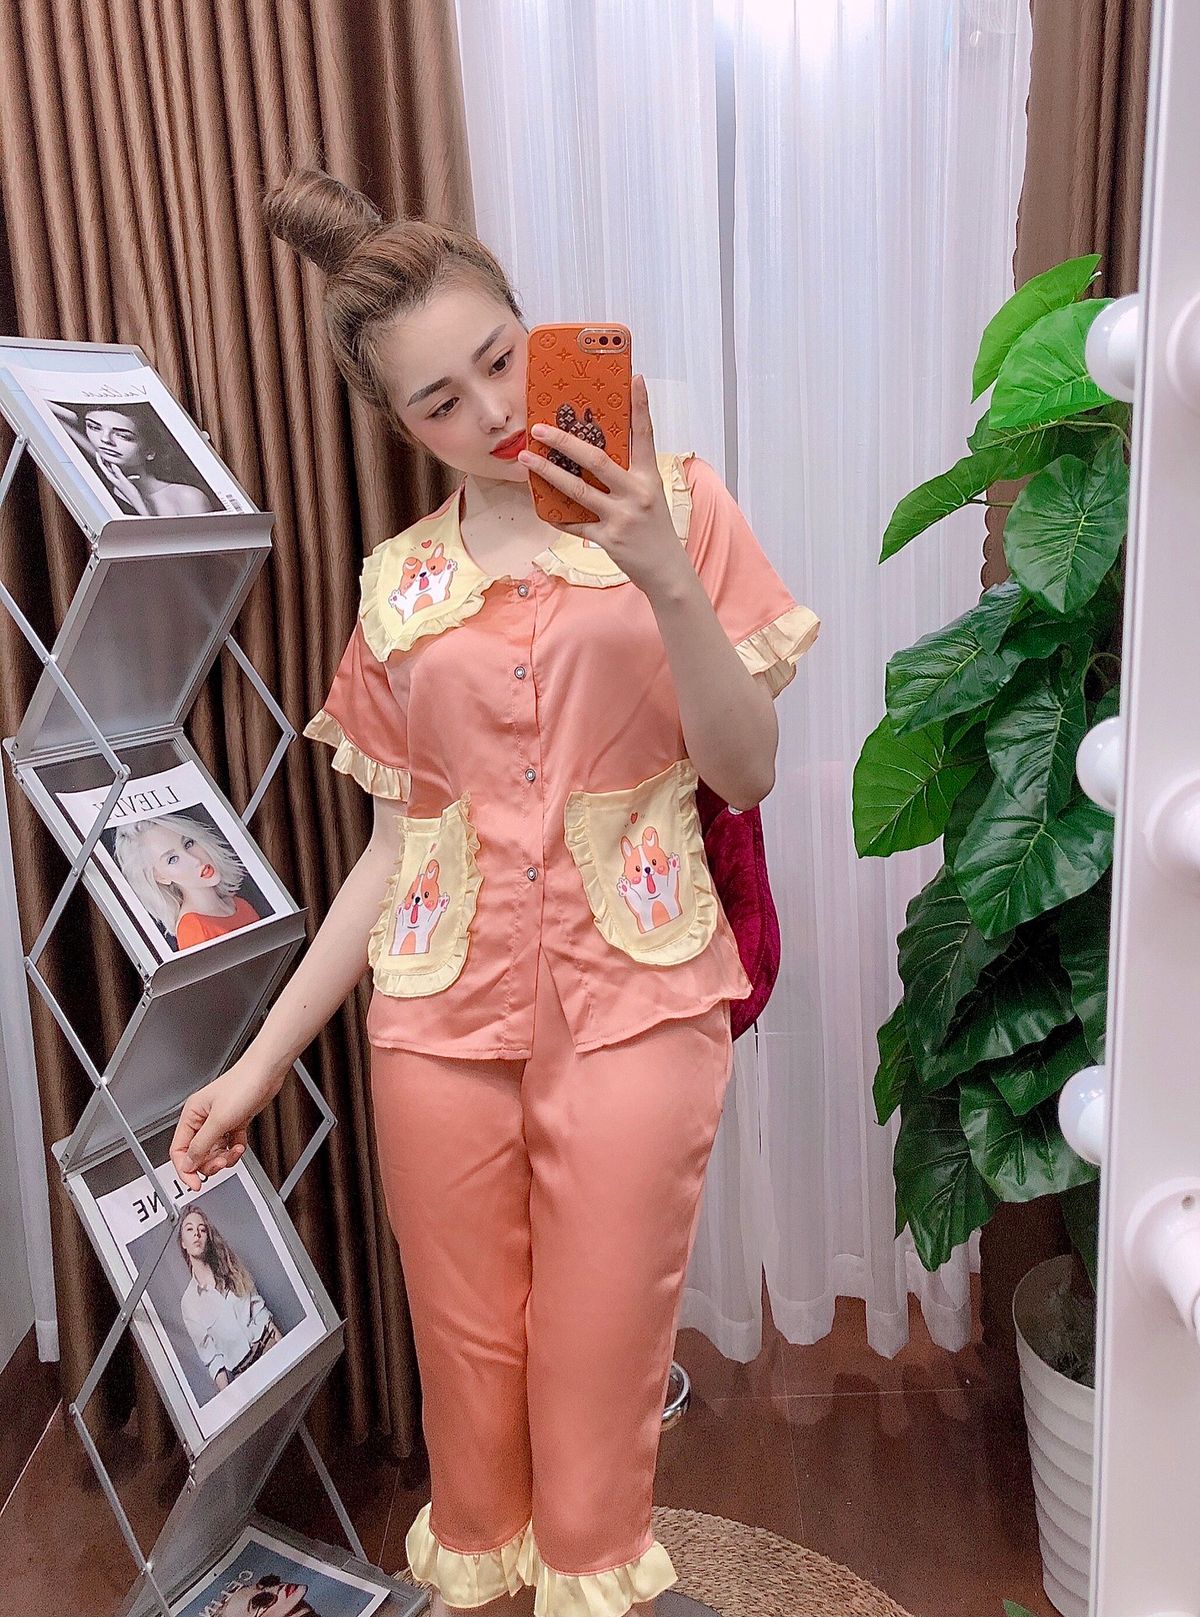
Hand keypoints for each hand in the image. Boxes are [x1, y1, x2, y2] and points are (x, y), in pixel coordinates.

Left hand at [95, 452, 150, 514]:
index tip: (98, 452)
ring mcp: (117, 479)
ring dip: (109, 462)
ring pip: (110, 469)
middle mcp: (113, 478)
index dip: (99, 459)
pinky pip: (116, 471)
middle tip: (102, 451)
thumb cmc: (130, 493)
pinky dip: (116, 466)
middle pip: (105, 467)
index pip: (102, 467)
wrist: (136, 499)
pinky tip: (119, 464)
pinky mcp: (121, 480)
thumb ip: (118, 472)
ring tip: (108, 456)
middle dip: (103, 459)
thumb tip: (112, 464)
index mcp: (111, 478)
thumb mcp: (124, 480)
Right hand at [169, 1054, 281, 1192]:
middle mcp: (202, 1119)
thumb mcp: (219, 1120)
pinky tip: (240, 1146)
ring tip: (234, 1152)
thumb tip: (188, 1164)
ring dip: (224, 1157)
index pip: (179, 1150)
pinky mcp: (234, 1122)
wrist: (266, 1073)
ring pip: (214, 1151)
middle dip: (209, 1163)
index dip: (185, 1169)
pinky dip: (234, 1150)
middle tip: (221, 1163)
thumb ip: (201, 1144)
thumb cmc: (243, 1084)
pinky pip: (228, 1145)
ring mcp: (219, 1121)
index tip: (194, 1183)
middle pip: (197, 1153)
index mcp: (191, 1115)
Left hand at [517, 373, 690, 598]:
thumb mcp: (650, 494)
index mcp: (649, 477)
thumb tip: (596, 449)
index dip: (640, 406)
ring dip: (548, 472)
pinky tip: (540, 504)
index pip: (644, 435)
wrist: (667, 571)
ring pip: (578, 490)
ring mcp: (621, 517)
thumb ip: (629, 473)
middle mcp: (636, 494)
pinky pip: (575, 523)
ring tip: (526, 458)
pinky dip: (556, 515)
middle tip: (541, 428)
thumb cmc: (655, 529)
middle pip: (597, 460)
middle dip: (565, 441)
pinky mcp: (608, 539)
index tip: (635, 378)